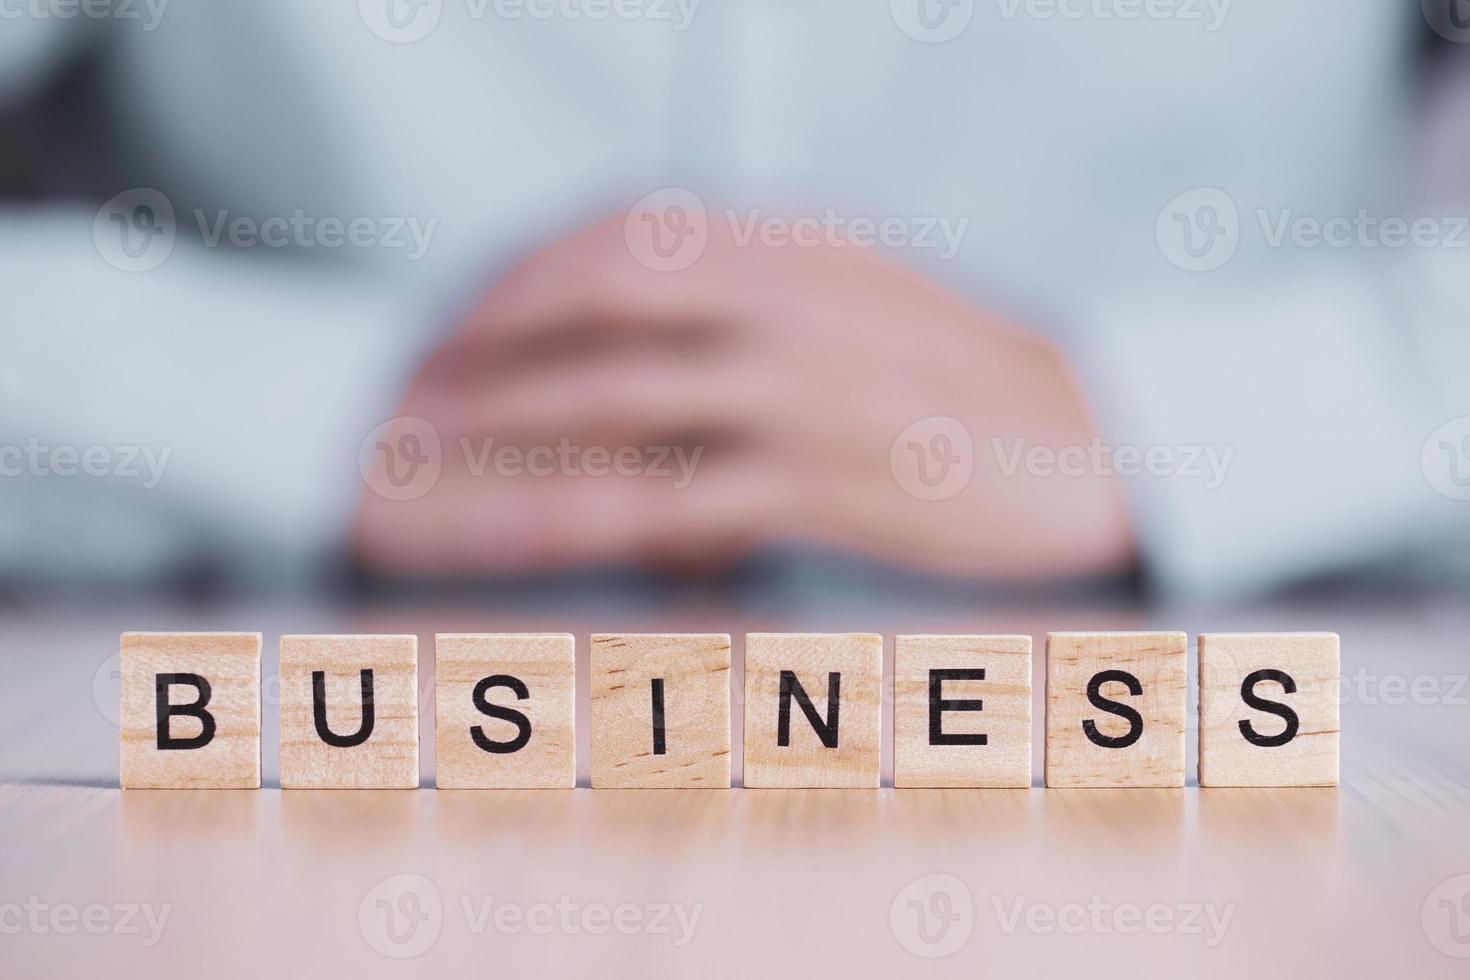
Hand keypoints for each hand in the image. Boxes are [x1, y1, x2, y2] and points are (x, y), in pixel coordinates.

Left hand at [353, 209, 1132, 580]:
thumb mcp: (876, 293)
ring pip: (625, 398)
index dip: (532, 272)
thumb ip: (772, 276)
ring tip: (439, 460)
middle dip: (499, 336)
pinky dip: (588, 516)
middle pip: (608, 297)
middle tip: (424, 380)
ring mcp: (803, 393)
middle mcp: (792, 304)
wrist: (1091, 448)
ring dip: (519, 426)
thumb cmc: (974, 377)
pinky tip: (528, 535)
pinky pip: (675, 501)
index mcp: (802, 248)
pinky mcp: (820, 485)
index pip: (633, 233)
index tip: (470, 311)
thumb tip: (670, 274)